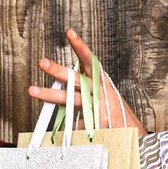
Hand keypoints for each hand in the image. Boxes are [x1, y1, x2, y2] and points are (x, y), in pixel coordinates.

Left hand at [29, 29, 146, 135]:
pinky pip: (74, 124)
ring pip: (70, 100)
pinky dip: (69, 128)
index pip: (90, 62)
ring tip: (33, 90)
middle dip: (58, 70)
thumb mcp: (101, 100)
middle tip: (42, 62)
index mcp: (101, 83)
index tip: (70, 33)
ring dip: (50, 95)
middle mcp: (101, 92)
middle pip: (76, 79)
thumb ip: (82, 94)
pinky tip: (63, 133)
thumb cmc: (115, 116)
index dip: (80, 47)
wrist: (134, 135)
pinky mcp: (97, 124)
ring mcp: (99, 108)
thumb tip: (61, 95)